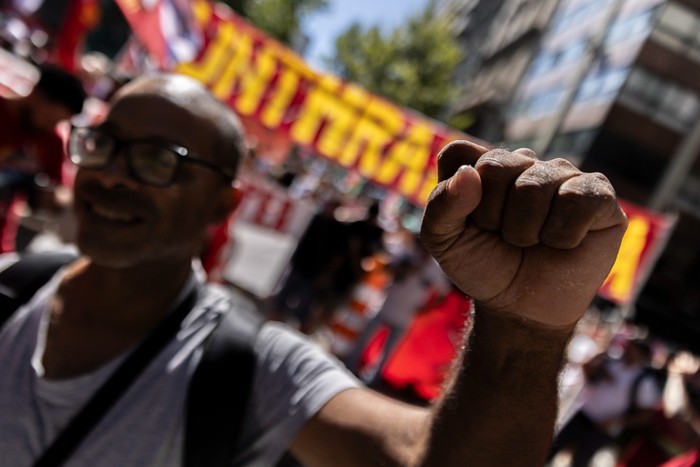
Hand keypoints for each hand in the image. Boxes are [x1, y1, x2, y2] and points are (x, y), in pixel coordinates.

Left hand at [420, 141, 626, 328]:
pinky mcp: (599, 195)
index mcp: (483, 163)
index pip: (459, 155)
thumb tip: (471, 174)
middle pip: (496, 167)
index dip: (457, 197)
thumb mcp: (444, 241)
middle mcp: (524, 161)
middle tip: (505, 236)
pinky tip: (564, 243)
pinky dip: (563, 234)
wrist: (520, 308)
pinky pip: (578, 199)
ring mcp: (563, 175)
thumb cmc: (483, 266)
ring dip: (527, 230)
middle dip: (493, 216)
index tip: (469, 223)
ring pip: (534, 185)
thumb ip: (442, 205)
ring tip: (533, 242)